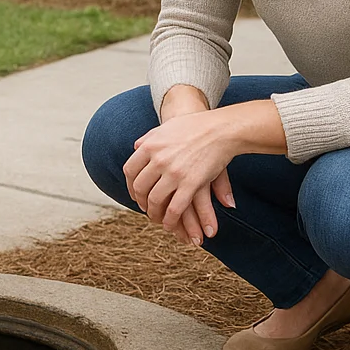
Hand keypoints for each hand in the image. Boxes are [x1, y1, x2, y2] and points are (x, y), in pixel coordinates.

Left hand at [124, 108, 240, 246]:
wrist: (219, 129)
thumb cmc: (194, 126)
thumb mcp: (165, 128)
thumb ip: (148, 139)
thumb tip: (136, 148)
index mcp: (149, 146)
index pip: (130, 171)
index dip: (130, 185)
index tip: (135, 192)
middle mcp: (158, 160)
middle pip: (140, 188)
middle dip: (141, 201)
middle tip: (145, 207)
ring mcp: (173, 173)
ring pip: (155, 201)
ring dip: (153, 213)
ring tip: (156, 217)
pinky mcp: (190, 184)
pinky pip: (174, 208)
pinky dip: (170, 219)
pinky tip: (169, 224)